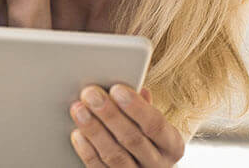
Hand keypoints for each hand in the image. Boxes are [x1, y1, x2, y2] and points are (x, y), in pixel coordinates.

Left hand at [70, 85, 184, 166]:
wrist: (141, 166)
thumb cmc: (144, 136)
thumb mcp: (150, 122)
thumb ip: (142, 106)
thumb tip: (137, 88)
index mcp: (171, 145)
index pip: (155, 124)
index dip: (136, 107)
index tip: (116, 89)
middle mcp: (157, 164)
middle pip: (133, 139)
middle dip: (109, 114)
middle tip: (90, 94)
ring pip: (115, 155)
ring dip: (94, 130)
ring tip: (79, 109)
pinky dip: (87, 151)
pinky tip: (77, 134)